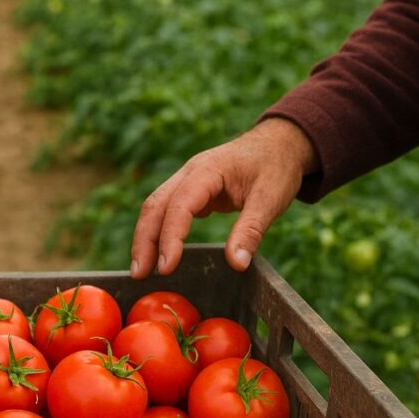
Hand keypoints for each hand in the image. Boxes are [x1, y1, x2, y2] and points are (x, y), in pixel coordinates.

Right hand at [130, 118, 318, 278]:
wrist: (278, 142)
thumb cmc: (276, 167)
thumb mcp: (271, 199)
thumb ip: (251, 231)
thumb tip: (236, 264)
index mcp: (209, 170)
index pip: (180, 205)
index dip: (170, 237)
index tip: (167, 267)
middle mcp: (189, 172)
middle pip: (155, 206)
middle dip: (144, 241)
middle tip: (139, 274)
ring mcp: (186, 180)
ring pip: (155, 208)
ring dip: (145, 238)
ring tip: (141, 270)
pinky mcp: (190, 190)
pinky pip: (166, 210)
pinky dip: (158, 232)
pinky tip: (157, 254)